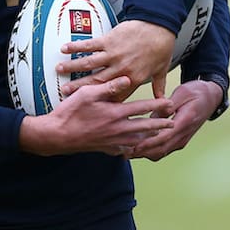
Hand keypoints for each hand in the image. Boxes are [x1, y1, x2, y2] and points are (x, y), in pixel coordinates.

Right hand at [19, 75, 174, 155]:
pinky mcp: (105, 149)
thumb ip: (109, 87)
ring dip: (149, 137)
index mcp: (115, 113)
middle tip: (173, 123)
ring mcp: (112, 141)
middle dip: (160, 124)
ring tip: (159, 135)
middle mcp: (117, 129)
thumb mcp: (88, 93)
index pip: (142, 108)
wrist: (56, 136)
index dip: (158, 105)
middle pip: (145, 126)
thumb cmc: (70, 112)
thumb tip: (127, 79)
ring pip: (137, 140)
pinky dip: (132, 148)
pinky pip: (123, 150)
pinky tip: (135, 148)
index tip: (170, 104)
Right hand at [61, 20, 174, 98]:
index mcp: (132, 79)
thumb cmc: (161, 47)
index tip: (89, 106)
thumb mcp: (160, 70)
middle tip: (64, 92)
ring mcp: (113, 55)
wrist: (160, 26)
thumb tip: (161, 99)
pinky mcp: (109, 40)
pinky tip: (65, 48)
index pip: (114, 95)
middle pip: (96, 82)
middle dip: (79, 88)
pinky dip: (77, 46)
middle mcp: (120, 69)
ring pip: (89, 64)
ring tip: (59, 70)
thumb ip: (158, 85)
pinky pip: (90, 45)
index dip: (101, 102)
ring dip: (72, 67)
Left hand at [124, 79, 222, 161]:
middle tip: (123, 153)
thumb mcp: (182, 93)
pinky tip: (137, 147)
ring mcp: (182, 139)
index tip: (131, 147)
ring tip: (126, 151)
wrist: (212, 97)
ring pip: (161, 152)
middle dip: (141, 153)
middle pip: (161, 150)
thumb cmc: (196, 92)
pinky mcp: (179, 140)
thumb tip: (153, 115)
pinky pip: (163, 149)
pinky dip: (150, 150)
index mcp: (185, 122)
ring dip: (144, 154)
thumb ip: (167, 105)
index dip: (147, 144)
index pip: (164, 137)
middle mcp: (184, 134)